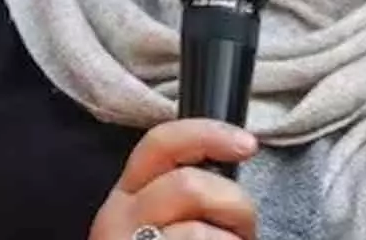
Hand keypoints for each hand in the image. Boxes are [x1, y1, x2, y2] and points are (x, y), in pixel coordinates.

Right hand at [88, 119, 258, 239]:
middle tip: (244, 232)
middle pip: (190, 186)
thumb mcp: (161, 222)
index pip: (161, 143)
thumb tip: (232, 160)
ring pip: (200, 234)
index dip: (209, 134)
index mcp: (125, 196)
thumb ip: (185, 195)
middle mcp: (117, 220)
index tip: (248, 145)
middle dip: (235, 206)